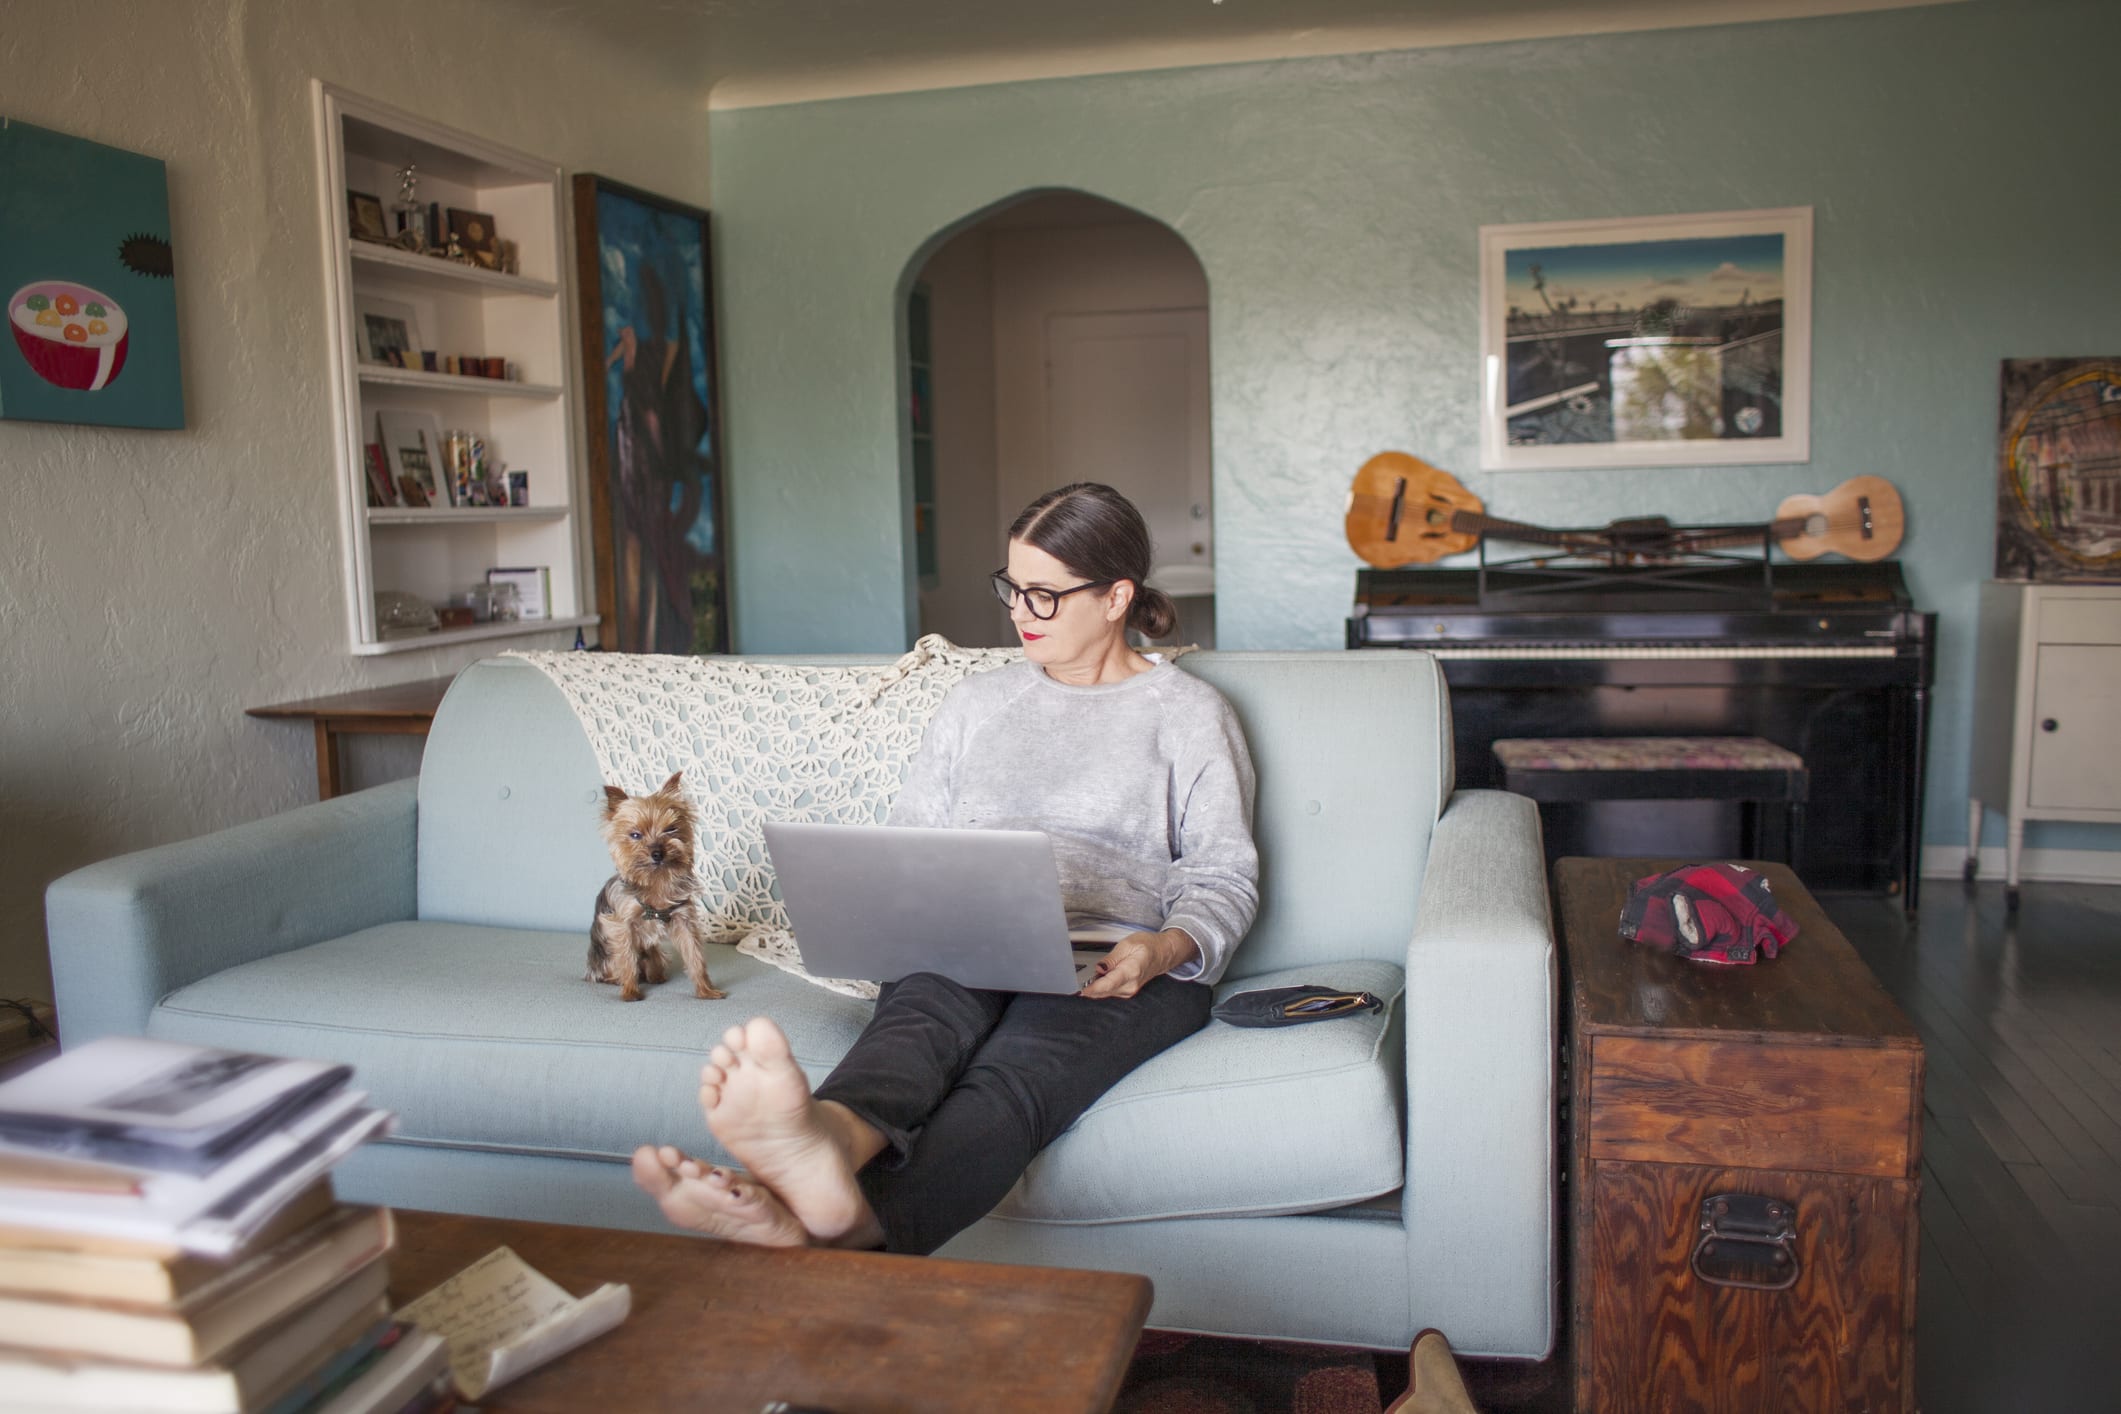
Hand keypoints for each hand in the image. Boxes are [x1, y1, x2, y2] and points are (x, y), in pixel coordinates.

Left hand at [1079, 929, 1197, 999]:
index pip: (1108, 984)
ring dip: (1094, 988)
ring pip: (1105, 993)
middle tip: (1075, 982)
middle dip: (1089, 988)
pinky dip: (1100, 988)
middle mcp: (1131, 985)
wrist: (1162, 953)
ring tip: (1085, 979)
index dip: (1092, 989)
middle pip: (1104, 991)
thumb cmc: (1148, 946)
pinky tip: (1095, 981)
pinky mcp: (1127, 992)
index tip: (1080, 990)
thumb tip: (1099, 968)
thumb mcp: (1128, 944)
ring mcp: (1129, 990)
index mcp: (1131, 971)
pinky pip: (1109, 992)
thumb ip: (1111, 958)